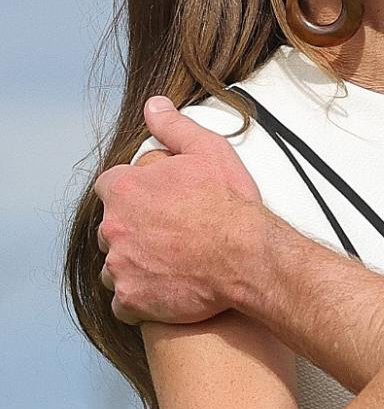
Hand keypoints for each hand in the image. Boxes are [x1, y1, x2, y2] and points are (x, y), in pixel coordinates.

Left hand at [96, 97, 261, 324]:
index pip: (109, 188)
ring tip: (167, 265)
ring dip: (133, 265)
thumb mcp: (209, 152)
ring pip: (114, 266)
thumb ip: (174, 127)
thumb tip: (153, 105)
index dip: (132, 195)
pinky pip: (123, 303)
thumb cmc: (230, 206)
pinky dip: (139, 298)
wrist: (248, 256)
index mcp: (126, 189)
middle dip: (132, 231)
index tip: (155, 204)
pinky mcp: (132, 298)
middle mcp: (114, 227)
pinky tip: (163, 290)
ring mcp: (121, 265)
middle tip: (168, 235)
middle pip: (110, 229)